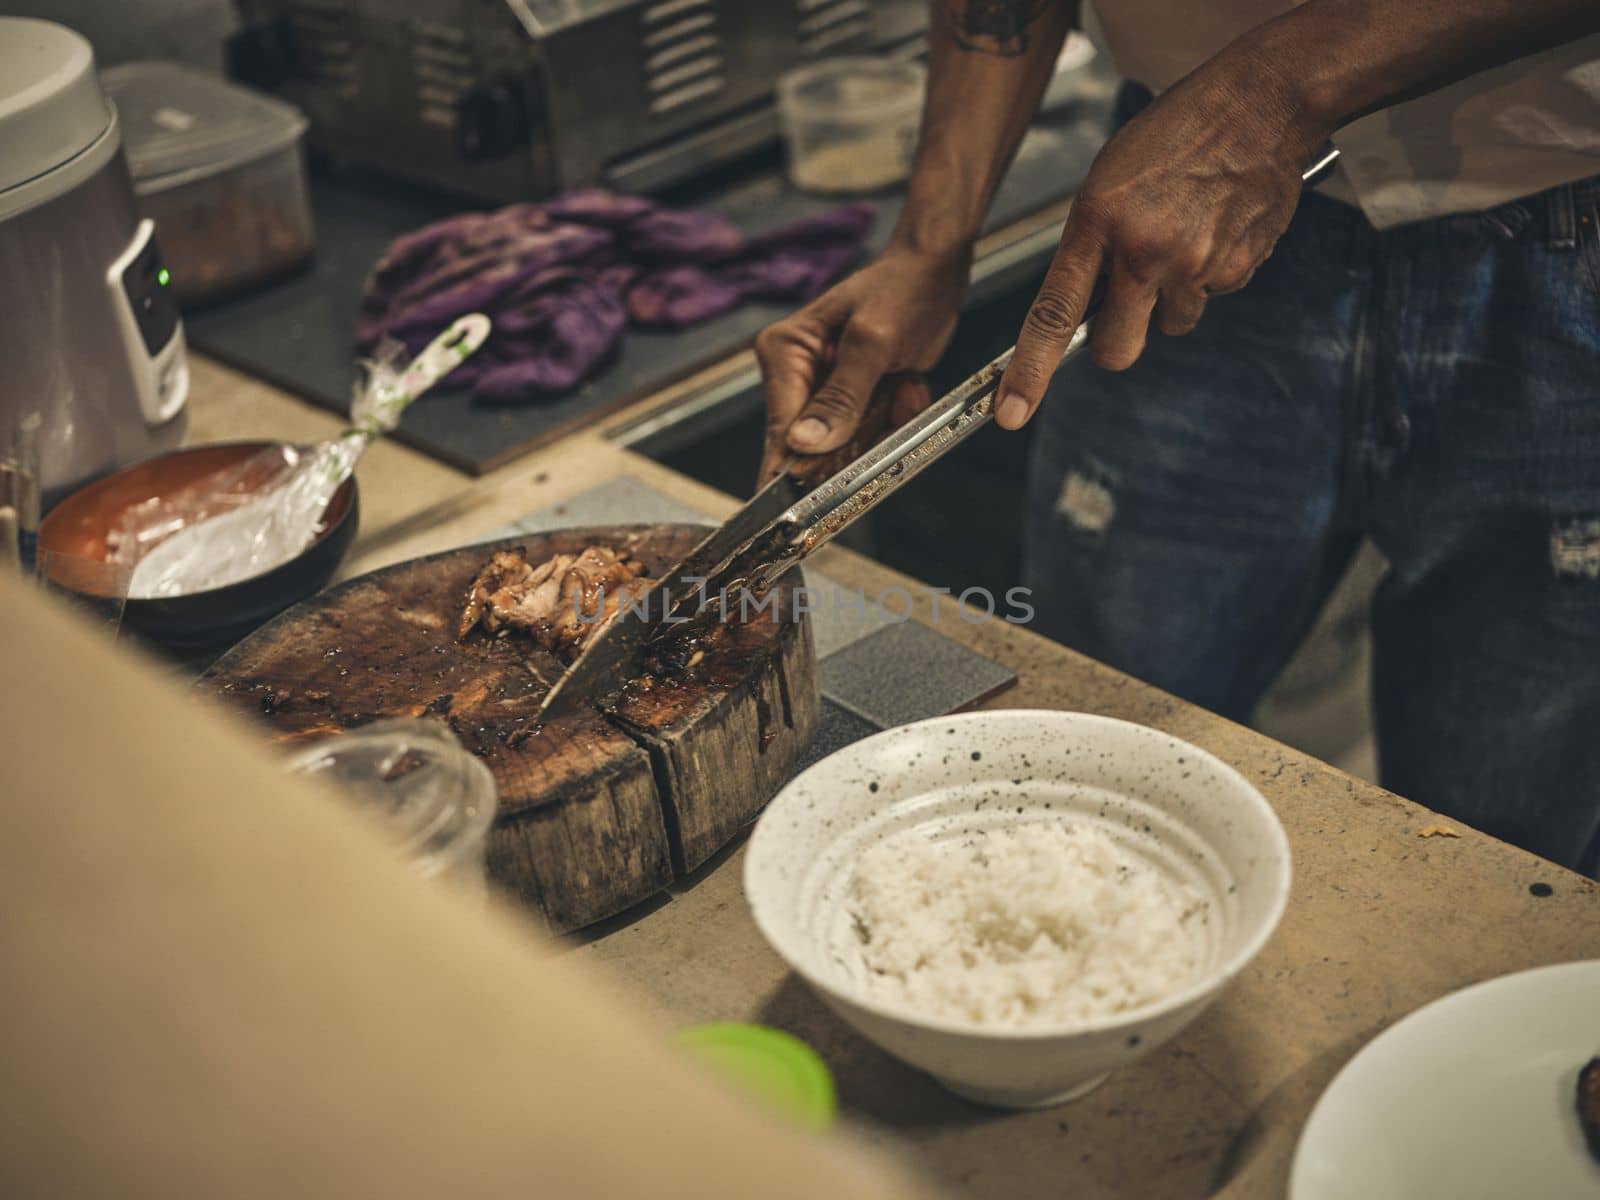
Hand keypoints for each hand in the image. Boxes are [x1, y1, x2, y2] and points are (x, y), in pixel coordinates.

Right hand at [754, 245, 970, 483]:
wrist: (935, 272)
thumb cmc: (901, 289)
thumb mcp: (873, 341)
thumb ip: (841, 396)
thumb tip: (804, 445)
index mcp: (785, 353)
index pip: (782, 425)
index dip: (792, 468)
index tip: (795, 511)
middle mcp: (798, 374)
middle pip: (812, 442)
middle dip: (856, 433)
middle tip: (883, 405)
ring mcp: (827, 389)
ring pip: (847, 442)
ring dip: (883, 421)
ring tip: (901, 382)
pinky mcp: (855, 397)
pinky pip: (871, 432)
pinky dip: (896, 415)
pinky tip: (907, 383)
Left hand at [994, 46, 1326, 428]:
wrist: (1260, 103)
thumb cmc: (1175, 135)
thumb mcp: (1109, 182)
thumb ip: (1093, 248)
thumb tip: (1083, 312)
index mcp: (1098, 223)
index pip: (1054, 314)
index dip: (1030, 372)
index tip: (1010, 412)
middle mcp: (1144, 251)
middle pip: (1118, 349)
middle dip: (1116, 342)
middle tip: (1126, 306)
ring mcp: (1194, 264)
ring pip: (1171, 323)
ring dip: (1171, 298)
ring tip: (1183, 236)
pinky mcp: (1236, 268)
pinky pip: (1212, 298)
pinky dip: (1210, 275)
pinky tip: (1215, 228)